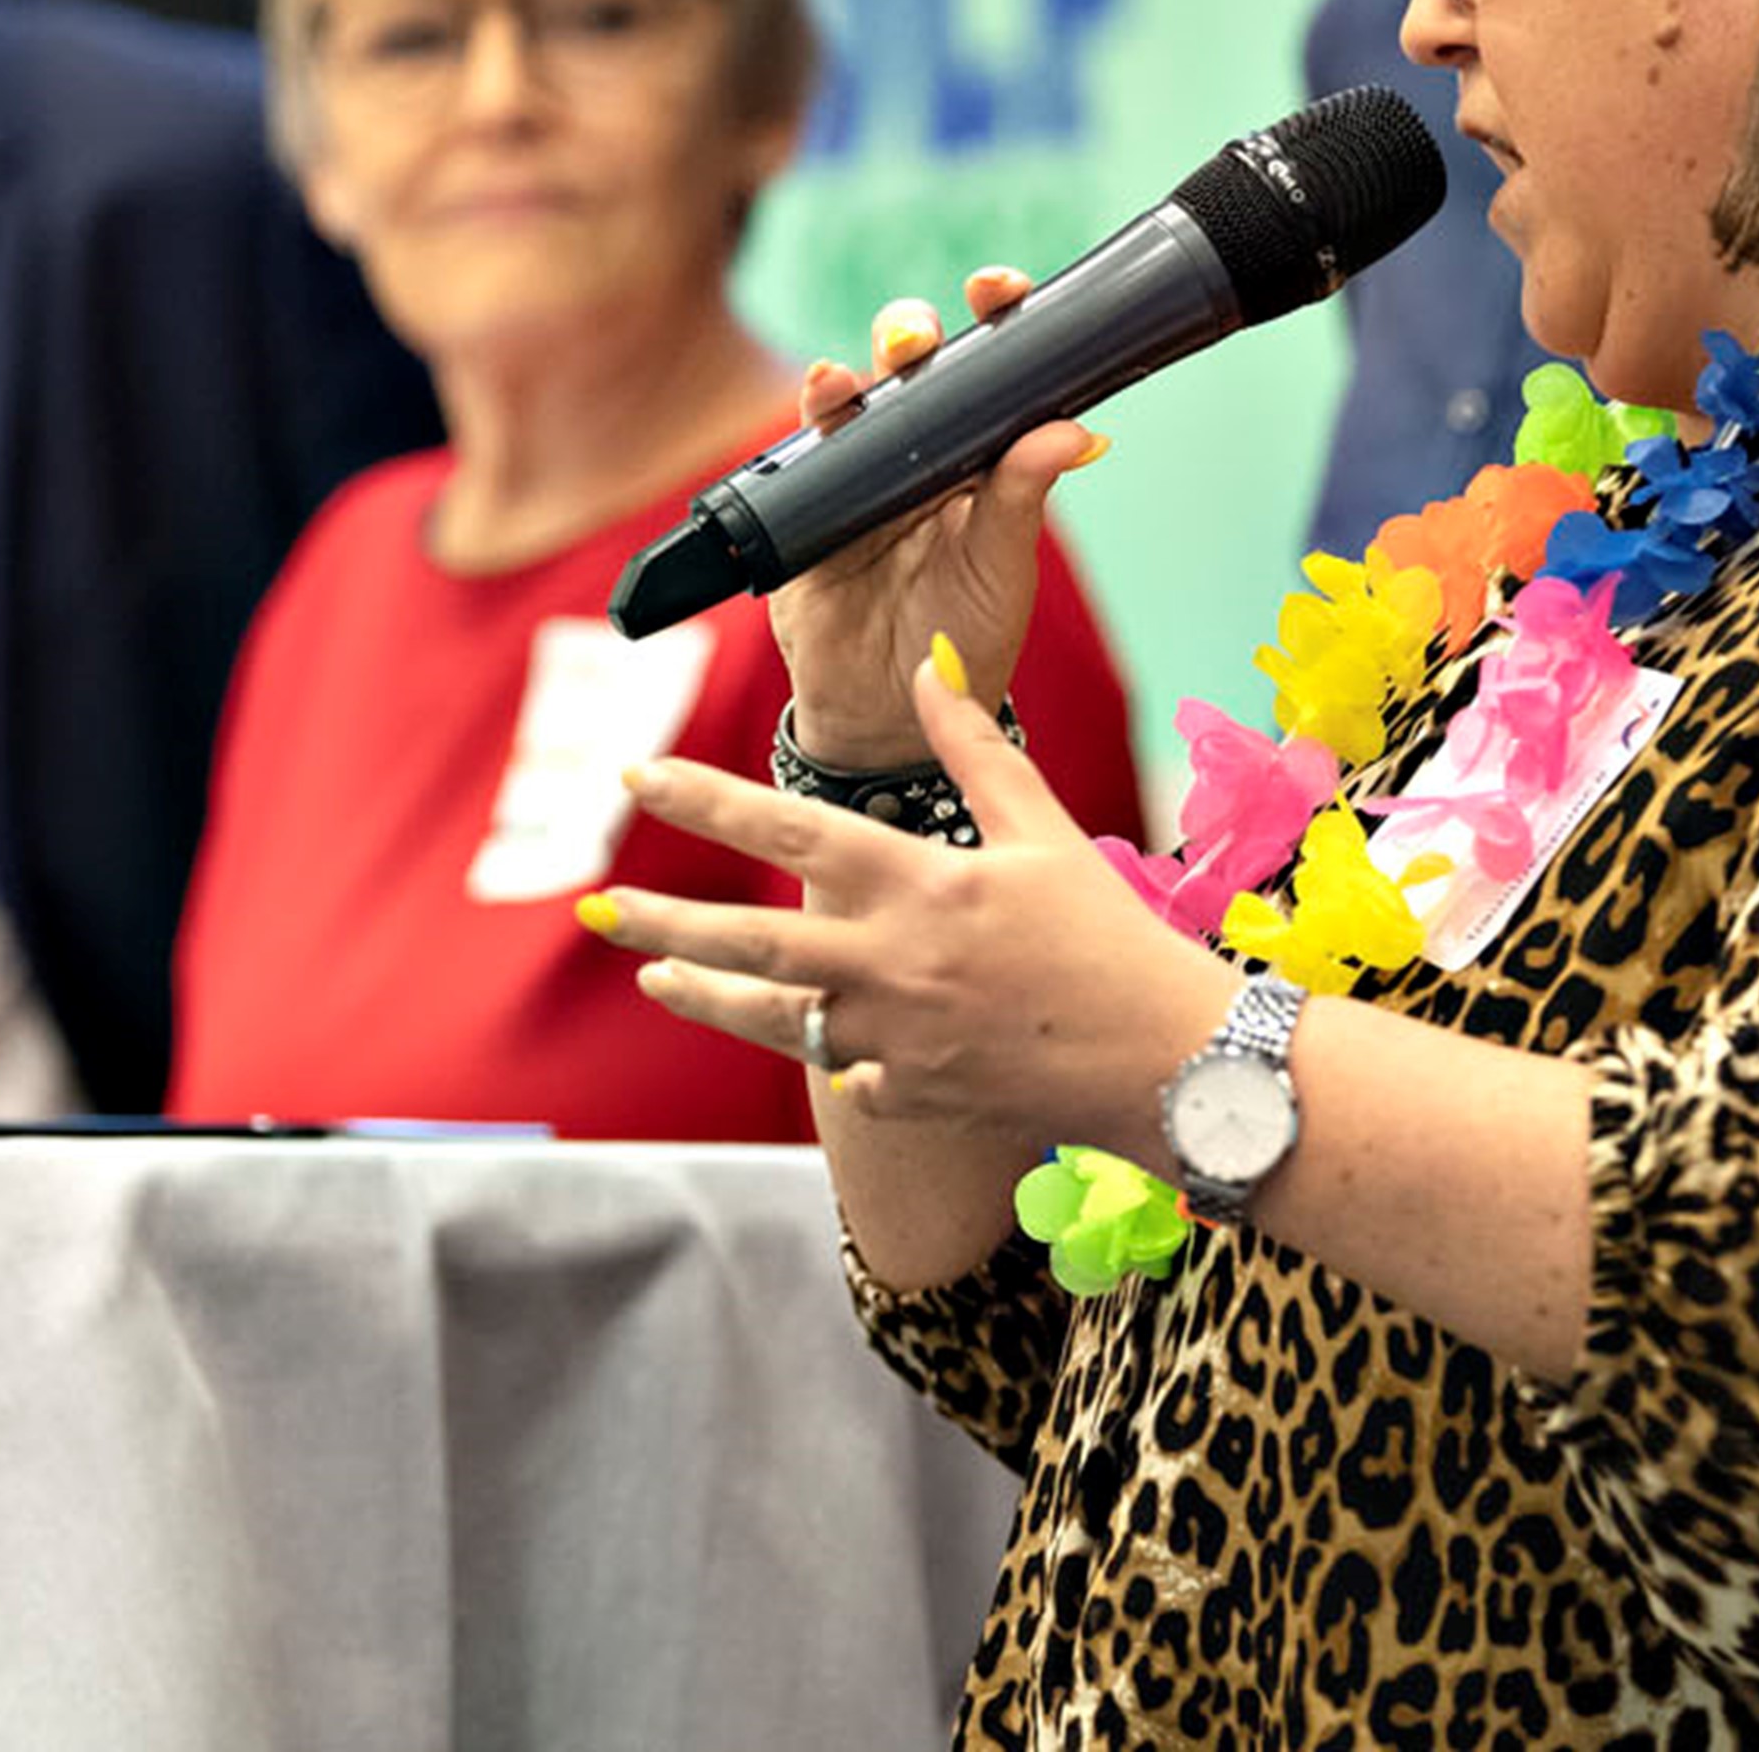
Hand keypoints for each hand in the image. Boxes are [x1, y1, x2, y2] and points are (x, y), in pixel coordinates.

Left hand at [589, 643, 1228, 1142]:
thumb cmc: (1107, 935)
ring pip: (768, 1013)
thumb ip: (974, 748)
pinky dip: (807, 1046)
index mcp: (921, 882)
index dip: (703, 800)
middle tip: (593, 905)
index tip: (637, 776)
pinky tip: (775, 1028)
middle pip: (747, 939)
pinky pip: (833, 1068)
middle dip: (661, 918)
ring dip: (700, 989)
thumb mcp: (1045, 828)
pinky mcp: (907, 1093)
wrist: (1165, 1062)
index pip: (786, 830)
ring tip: (649, 968)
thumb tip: (929, 663)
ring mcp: (893, 1036)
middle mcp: (891, 961)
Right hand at [766, 268, 1101, 764]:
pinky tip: (822, 398)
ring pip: (855, 400)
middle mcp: (918, 451)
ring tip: (860, 372)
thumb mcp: (1002, 569)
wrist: (891, 716)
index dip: (995, 320)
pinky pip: (802, 453)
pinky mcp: (805, 507)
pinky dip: (812, 418)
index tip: (999, 288)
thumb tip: (1075, 430)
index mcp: (979, 454)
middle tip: (917, 336)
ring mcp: (858, 475)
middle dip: (910, 335)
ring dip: (855, 373)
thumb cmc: (962, 636)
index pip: (990, 369)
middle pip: (911, 369)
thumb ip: (1024, 497)